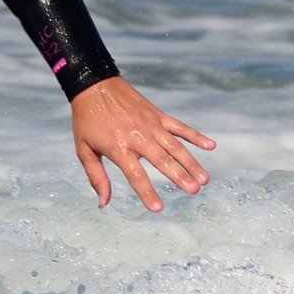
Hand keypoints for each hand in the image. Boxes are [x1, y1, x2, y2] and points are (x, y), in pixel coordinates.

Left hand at [69, 75, 214, 211]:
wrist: (94, 86)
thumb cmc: (87, 120)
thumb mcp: (83, 149)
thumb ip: (96, 176)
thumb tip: (103, 203)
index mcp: (118, 147)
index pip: (136, 175)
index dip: (146, 192)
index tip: (157, 208)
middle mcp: (138, 137)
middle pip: (162, 160)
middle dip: (178, 176)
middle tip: (194, 190)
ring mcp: (151, 125)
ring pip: (176, 146)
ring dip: (191, 162)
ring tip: (204, 179)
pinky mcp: (158, 114)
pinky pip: (180, 126)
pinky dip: (196, 136)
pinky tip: (211, 146)